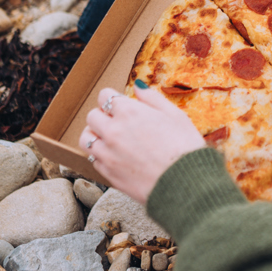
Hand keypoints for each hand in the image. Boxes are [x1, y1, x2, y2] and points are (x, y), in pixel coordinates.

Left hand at [80, 85, 206, 204]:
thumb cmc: (185, 147)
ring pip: (86, 139)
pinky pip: (93, 160)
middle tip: (117, 121)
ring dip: (95, 135)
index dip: (113, 98)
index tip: (122, 105)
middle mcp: (113, 131)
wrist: (185, 183)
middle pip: (92, 116)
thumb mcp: (175, 115)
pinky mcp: (108, 174)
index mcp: (129, 112)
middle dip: (103, 115)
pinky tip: (115, 156)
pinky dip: (100, 156)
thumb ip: (152, 98)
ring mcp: (108, 154)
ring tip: (109, 138)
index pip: (105, 96)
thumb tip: (138, 87)